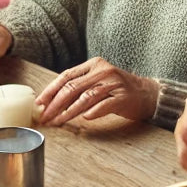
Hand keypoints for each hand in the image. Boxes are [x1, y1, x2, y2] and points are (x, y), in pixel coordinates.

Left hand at [36, 57, 157, 125]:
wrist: (148, 94)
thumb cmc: (118, 90)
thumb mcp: (98, 81)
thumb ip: (79, 86)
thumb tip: (51, 101)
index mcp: (93, 65)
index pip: (66, 76)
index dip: (50, 90)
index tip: (39, 104)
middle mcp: (102, 71)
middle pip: (72, 87)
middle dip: (55, 104)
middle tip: (45, 117)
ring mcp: (113, 84)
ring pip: (85, 97)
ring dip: (69, 112)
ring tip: (58, 122)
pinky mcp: (123, 97)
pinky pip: (104, 105)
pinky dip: (93, 112)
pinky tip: (84, 119)